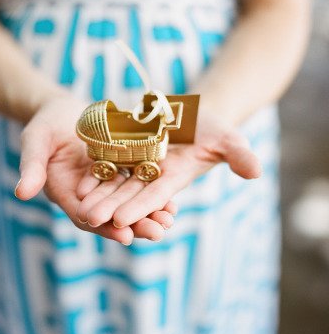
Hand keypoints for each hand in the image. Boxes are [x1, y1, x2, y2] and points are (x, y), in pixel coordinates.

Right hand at [14, 95, 176, 244]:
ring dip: (149, 211)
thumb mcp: (36, 141)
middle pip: (112, 213)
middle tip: (158, 233)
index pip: (85, 215)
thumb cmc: (44, 125)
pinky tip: (172, 199)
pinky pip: (138, 182)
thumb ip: (31, 166)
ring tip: (169, 220)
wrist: (63, 109)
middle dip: (135, 224)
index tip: (124, 236)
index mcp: (66, 192)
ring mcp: (106, 182)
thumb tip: (21, 193)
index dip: (104, 226)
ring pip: (128, 201)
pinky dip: (153, 191)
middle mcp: (88, 193)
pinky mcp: (120, 167)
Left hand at [75, 106, 260, 229]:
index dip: (138, 207)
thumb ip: (239, 154)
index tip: (120, 219)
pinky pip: (106, 160)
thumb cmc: (213, 128)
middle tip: (88, 219)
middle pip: (128, 193)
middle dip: (109, 207)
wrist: (192, 113)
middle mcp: (152, 175)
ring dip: (97, 193)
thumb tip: (256, 172)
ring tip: (77, 204)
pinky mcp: (125, 149)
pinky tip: (78, 180)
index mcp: (174, 178)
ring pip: (114, 181)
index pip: (155, 196)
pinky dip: (94, 171)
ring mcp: (137, 163)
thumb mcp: (228, 138)